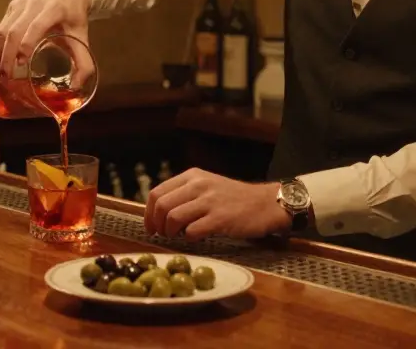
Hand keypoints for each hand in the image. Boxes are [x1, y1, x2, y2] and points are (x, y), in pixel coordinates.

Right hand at [0, 0, 91, 76]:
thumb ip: (84, 63)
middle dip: (7, 54)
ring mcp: (21, 3)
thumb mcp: (82, 39)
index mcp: (54, 9)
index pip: (36, 26)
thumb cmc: (73, 20)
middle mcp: (34, 2)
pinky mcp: (12, 6)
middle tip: (6, 75)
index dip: (26, 45)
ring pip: (3, 29)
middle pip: (14, 30)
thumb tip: (76, 87)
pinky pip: (0, 27)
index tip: (21, 64)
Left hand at [143, 169, 291, 240]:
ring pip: (173, 217)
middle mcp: (198, 185)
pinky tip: (195, 238)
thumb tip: (158, 213)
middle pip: (161, 205)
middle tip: (162, 235)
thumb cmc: (234, 199)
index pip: (157, 192)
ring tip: (177, 237)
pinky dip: (188, 238)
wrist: (266, 204)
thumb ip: (185, 194)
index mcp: (192, 176)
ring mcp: (210, 201)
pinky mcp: (221, 218)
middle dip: (156, 225)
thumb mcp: (207, 186)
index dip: (148, 213)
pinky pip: (192, 231)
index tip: (150, 227)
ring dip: (170, 232)